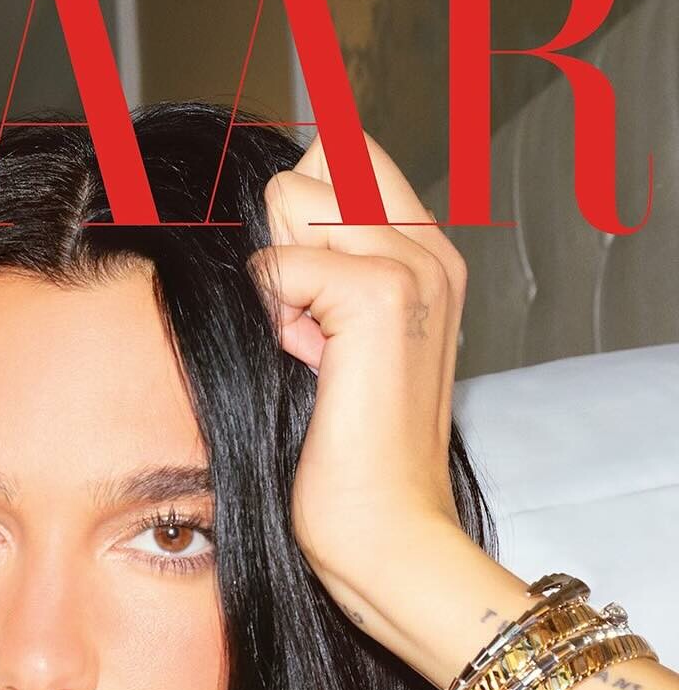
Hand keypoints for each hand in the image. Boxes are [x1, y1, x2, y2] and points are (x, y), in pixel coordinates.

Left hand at [246, 129, 472, 623]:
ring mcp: (412, 266)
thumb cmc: (346, 463)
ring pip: (290, 197)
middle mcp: (429, 249)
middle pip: (309, 167)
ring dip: (277, 282)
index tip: (286, 290)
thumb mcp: (329, 351)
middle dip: (280, 245)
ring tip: (307, 352)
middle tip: (304, 336)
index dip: (291, 209)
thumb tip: (260, 231)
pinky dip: (273, 316)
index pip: (344, 153)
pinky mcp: (382, 296)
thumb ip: (315, 282)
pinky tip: (309, 369)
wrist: (385, 535)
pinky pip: (277, 263)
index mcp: (424, 256)